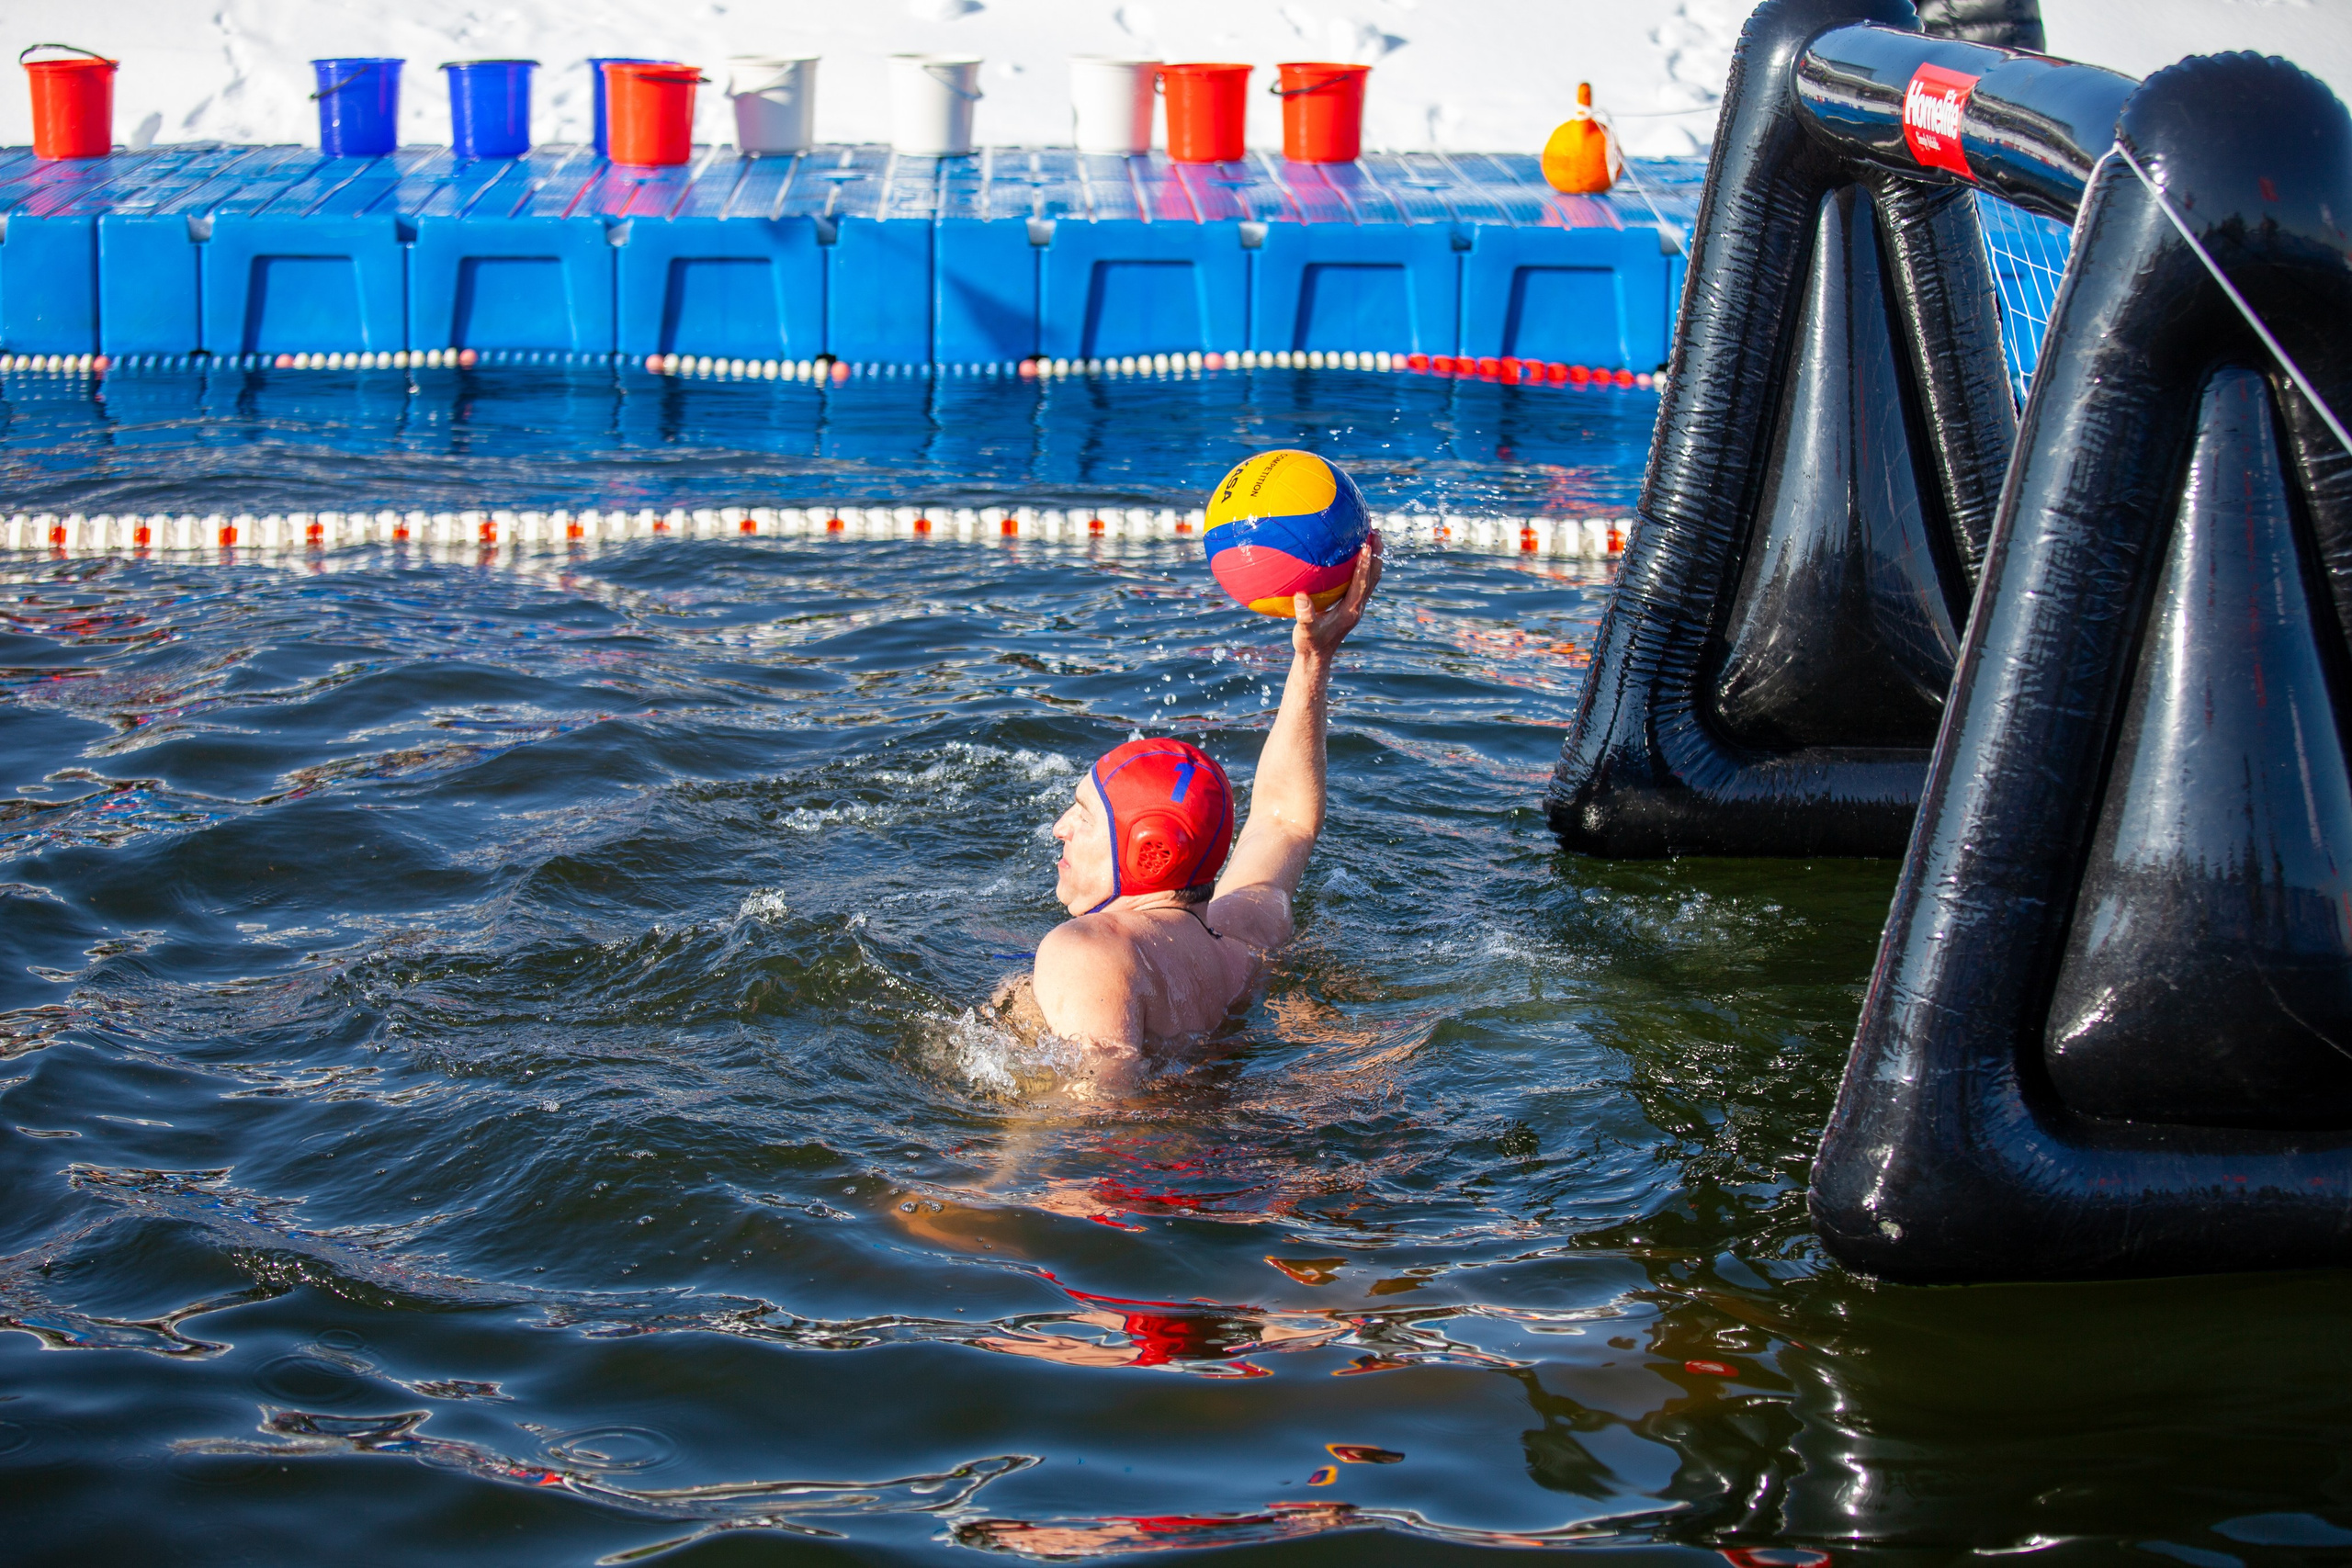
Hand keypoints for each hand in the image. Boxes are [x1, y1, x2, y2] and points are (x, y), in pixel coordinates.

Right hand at [1292, 529, 1382, 660]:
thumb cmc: (1309, 644)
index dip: (1364, 564)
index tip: (1366, 545)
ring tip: (1371, 536)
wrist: (1316, 658)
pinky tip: (1352, 554)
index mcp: (1350, 611)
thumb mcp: (1304, 631)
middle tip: (1375, 531)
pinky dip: (1362, 566)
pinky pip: (1361, 581)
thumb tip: (1300, 596)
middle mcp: (1357, 607)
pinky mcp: (1350, 605)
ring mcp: (1356, 606)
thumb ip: (1304, 615)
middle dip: (1375, 554)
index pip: (1362, 583)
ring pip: (1371, 578)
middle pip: (1373, 576)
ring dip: (1372, 558)